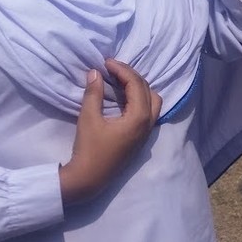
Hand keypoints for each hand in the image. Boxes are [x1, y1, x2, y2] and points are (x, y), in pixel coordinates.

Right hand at [59, 59, 162, 205]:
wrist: (89, 179)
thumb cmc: (89, 149)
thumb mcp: (88, 119)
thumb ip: (93, 94)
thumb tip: (95, 72)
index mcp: (139, 117)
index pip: (136, 85)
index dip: (122, 70)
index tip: (106, 62)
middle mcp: (148, 123)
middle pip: (148, 90)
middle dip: (132, 76)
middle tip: (112, 68)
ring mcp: (146, 132)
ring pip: (153, 101)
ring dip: (139, 87)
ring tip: (120, 80)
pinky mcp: (141, 138)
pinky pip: (148, 111)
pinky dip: (140, 99)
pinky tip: (125, 96)